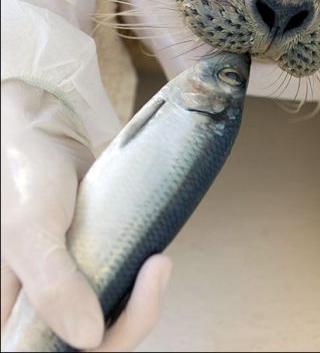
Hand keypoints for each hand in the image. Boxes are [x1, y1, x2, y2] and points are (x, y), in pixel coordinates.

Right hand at [1, 80, 171, 351]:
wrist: (44, 133)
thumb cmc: (24, 176)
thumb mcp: (30, 229)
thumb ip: (53, 285)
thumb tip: (90, 338)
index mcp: (12, 315)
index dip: (98, 346)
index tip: (126, 312)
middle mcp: (37, 310)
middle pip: (92, 345)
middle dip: (133, 318)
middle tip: (158, 268)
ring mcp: (66, 290)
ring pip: (110, 322)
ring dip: (142, 300)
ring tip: (159, 261)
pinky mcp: (91, 268)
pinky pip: (119, 293)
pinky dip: (140, 284)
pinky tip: (154, 259)